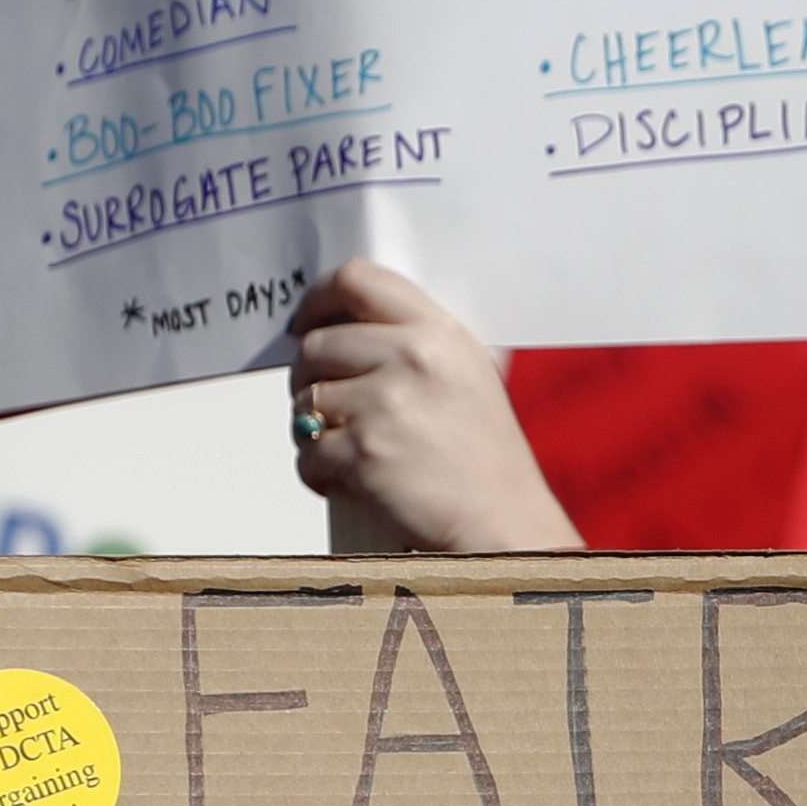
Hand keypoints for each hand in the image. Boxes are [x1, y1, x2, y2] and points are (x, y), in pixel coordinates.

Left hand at [289, 261, 583, 552]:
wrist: (503, 524)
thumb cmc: (486, 460)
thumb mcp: (466, 376)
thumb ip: (410, 344)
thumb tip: (338, 332)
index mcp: (439, 333)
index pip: (357, 281)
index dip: (316, 300)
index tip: (304, 323)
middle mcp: (414, 358)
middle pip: (317, 346)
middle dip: (308, 378)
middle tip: (326, 405)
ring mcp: (387, 404)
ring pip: (306, 400)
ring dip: (312, 428)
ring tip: (345, 449)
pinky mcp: (365, 453)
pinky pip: (309, 453)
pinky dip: (318, 472)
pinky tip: (347, 481)